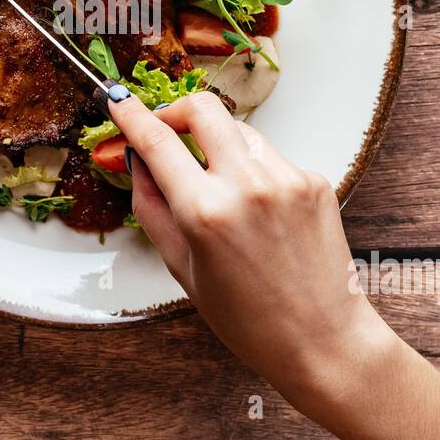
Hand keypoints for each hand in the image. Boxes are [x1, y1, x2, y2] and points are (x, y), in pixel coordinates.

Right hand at [109, 91, 439, 439]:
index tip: (118, 101)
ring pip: (240, 132)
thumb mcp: (181, 267)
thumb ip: (152, 206)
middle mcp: (248, 187)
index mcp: (206, 213)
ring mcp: (287, 179)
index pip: (157, 141)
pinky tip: (260, 213)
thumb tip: (136, 160)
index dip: (131, 115)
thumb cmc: (249, 319)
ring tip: (220, 189)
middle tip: (168, 129)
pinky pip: (271, 157)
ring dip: (219, 146)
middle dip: (177, 110)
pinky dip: (255, 172)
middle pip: (203, 108)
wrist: (322, 339)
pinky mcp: (314, 181)